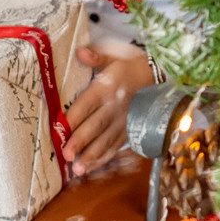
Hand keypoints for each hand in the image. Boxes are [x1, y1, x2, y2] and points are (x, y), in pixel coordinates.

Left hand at [62, 44, 155, 179]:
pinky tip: (91, 167)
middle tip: (67, 155)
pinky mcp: (130, 130)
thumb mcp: (114, 55)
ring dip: (92, 155)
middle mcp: (115, 106)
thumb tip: (79, 52)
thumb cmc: (129, 66)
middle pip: (96, 126)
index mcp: (107, 87)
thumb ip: (96, 56)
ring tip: (78, 168)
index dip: (74, 117)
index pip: (87, 103)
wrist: (159, 76)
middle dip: (81, 141)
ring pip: (106, 140)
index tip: (60, 129)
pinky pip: (116, 146)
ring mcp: (124, 120)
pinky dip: (104, 157)